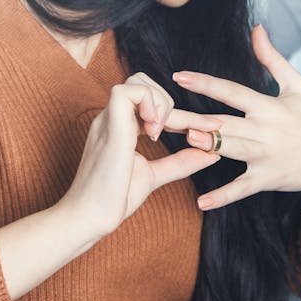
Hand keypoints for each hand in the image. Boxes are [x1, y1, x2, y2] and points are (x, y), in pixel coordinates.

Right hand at [61, 72, 221, 238]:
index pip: (153, 104)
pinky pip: (126, 92)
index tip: (211, 127)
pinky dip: (147, 103)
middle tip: (175, 132)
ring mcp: (109, 120)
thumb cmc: (114, 199)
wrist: (89, 218)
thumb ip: (180, 162)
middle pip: (143, 81)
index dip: (183, 114)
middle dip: (168, 102)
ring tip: (159, 132)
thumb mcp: (154, 175)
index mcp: (121, 127)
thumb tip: (211, 154)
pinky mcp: (110, 127)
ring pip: (137, 81)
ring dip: (159, 102)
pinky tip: (153, 129)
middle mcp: (114, 118)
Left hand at [171, 25, 300, 224]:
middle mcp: (265, 130)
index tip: (179, 76)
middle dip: (193, 119)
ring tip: (183, 139)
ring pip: (230, 149)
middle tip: (161, 115)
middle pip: (223, 122)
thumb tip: (256, 28)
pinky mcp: (267, 178)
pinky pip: (241, 188)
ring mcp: (266, 156)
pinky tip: (201, 202)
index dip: (206, 83)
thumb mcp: (298, 85)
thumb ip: (272, 58)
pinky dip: (223, 196)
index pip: (232, 91)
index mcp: (268, 106)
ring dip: (207, 145)